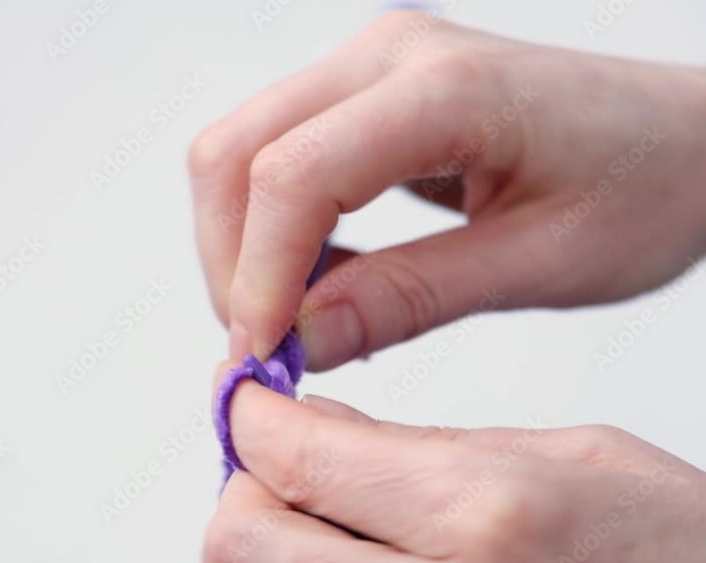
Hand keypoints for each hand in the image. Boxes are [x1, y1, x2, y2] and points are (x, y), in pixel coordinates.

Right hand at [188, 10, 705, 368]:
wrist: (690, 134)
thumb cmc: (649, 184)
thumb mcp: (543, 262)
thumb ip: (411, 298)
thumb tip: (300, 342)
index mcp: (448, 88)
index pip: (294, 174)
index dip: (258, 275)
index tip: (265, 358)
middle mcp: (388, 56)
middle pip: (233, 153)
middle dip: (232, 264)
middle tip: (275, 348)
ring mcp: (370, 67)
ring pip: (238, 155)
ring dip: (247, 249)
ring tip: (310, 319)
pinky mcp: (364, 94)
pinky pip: (276, 158)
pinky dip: (275, 231)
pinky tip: (330, 278)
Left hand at [203, 377, 705, 561]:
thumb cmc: (679, 544)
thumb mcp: (567, 456)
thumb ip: (422, 446)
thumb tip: (312, 424)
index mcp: (483, 514)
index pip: (292, 455)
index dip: (248, 410)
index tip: (247, 387)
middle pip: (241, 536)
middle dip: (247, 480)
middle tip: (279, 448)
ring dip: (267, 530)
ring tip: (322, 498)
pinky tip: (348, 543)